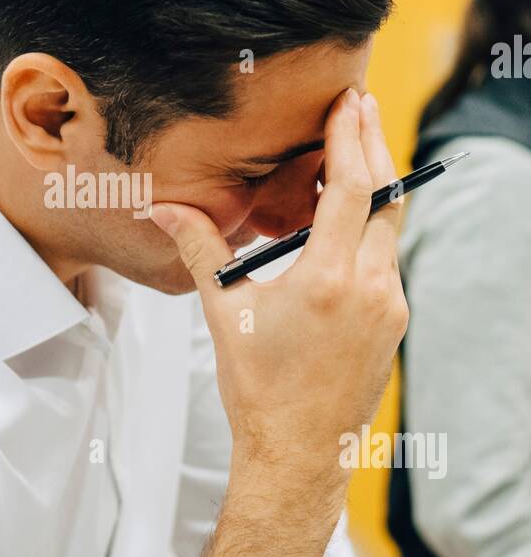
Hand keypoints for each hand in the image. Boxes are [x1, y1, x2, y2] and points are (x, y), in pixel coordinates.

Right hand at [150, 89, 407, 496]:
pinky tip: (350, 220)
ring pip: (391, 228)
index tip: (346, 103)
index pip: (353, 187)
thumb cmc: (258, 388)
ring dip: (376, 187)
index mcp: (329, 279)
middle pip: (387, 197)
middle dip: (373, 146)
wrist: (297, 454)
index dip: (350, 139)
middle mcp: (371, 287)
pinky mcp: (394, 323)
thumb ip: (200, 249)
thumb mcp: (225, 311)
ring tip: (353, 153)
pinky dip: (373, 227)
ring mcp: (390, 306)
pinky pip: (388, 259)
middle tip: (358, 107)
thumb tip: (162, 208)